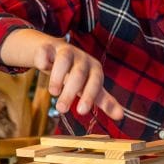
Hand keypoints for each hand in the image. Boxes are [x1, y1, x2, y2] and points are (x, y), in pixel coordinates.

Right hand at [1, 29, 123, 119]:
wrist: (58, 55)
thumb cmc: (79, 76)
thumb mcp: (92, 88)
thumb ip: (105, 101)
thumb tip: (121, 116)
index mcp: (95, 69)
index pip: (95, 83)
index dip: (89, 97)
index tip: (81, 112)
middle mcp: (82, 58)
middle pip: (78, 74)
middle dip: (70, 92)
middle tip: (62, 109)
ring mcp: (65, 51)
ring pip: (63, 60)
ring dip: (57, 77)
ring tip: (53, 93)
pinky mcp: (49, 47)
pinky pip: (46, 50)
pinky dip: (43, 58)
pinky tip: (43, 68)